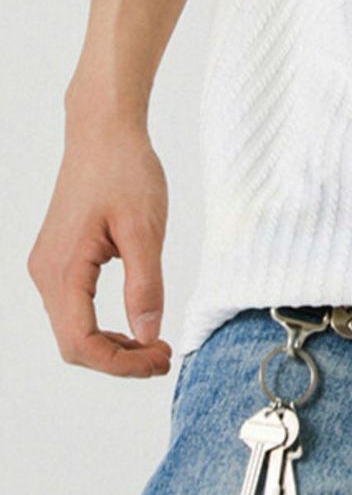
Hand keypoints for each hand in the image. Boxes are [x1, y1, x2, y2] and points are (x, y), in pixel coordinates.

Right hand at [27, 111, 173, 376]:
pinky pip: (74, 307)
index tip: (160, 359)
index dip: (121, 364)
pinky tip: (133, 320)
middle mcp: (46, 273)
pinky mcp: (59, 257)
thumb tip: (147, 336)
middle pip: (74, 344)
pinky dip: (102, 323)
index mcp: (62, 270)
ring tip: (152, 344)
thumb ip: (145, 285)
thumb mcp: (144, 228)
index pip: (82, 344)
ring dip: (111, 344)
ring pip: (73, 329)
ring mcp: (49, 266)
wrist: (103, 129)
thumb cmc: (124, 169)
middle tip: (162, 356)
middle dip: (118, 359)